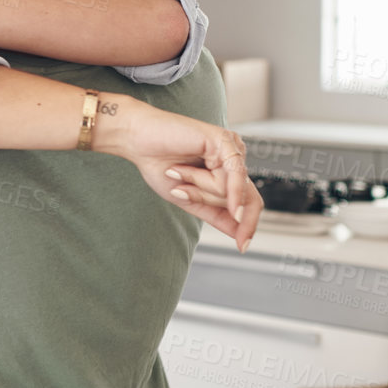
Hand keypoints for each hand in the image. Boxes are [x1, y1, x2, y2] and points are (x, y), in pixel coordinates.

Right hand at [102, 104, 260, 250]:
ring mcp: (231, 149)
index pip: (250, 201)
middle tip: (182, 190)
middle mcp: (234, 159)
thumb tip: (240, 234)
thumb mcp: (189, 199)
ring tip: (177, 169)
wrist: (137, 141)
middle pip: (242, 198)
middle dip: (209, 201)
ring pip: (233, 190)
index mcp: (227, 171)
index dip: (249, 224)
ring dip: (200, 188)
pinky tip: (221, 199)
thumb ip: (215, 214)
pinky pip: (232, 175)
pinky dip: (223, 189)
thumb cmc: (158, 163)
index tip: (242, 247)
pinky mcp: (225, 140)